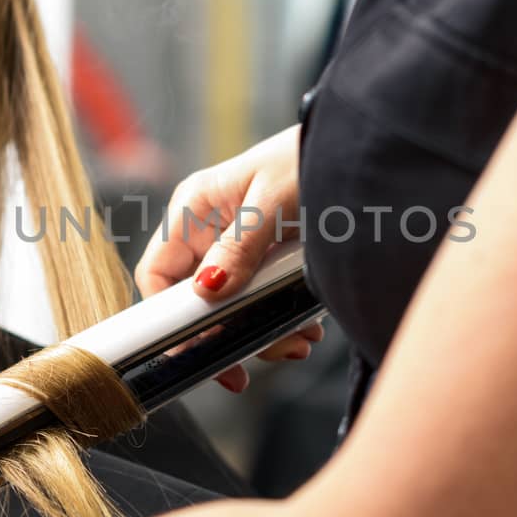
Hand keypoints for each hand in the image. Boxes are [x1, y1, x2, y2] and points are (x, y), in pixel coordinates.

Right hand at [134, 125, 323, 391]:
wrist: (358, 154)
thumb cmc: (309, 156)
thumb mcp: (273, 202)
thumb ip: (239, 246)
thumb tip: (207, 289)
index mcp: (193, 209)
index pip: (157, 274)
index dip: (170, 316)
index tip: (200, 347)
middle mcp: (207, 231)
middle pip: (196, 300)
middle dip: (226, 333)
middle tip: (255, 362)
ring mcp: (234, 248)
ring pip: (230, 308)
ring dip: (261, 332)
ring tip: (298, 342)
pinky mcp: (264, 262)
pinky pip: (259, 301)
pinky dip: (279, 320)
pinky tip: (304, 328)